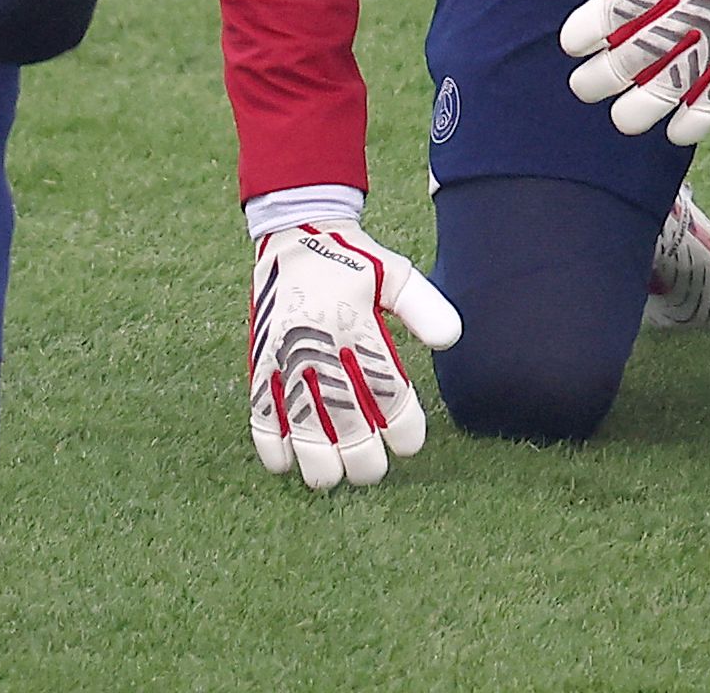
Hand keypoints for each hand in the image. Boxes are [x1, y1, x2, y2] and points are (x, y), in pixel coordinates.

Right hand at [246, 220, 458, 490]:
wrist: (294, 230)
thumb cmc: (353, 258)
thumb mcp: (395, 272)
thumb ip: (423, 306)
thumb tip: (451, 340)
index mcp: (356, 326)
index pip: (386, 392)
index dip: (403, 427)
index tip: (408, 443)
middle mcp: (319, 344)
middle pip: (345, 420)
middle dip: (361, 457)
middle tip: (372, 471)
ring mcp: (284, 355)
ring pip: (301, 424)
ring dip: (316, 459)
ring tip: (331, 478)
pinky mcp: (258, 359)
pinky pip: (259, 410)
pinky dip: (269, 442)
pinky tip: (285, 463)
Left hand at [559, 0, 709, 144]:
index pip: (622, 8)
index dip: (589, 29)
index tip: (572, 43)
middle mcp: (700, 4)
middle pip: (642, 52)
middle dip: (605, 77)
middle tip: (583, 86)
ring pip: (679, 83)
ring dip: (644, 107)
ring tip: (620, 117)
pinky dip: (699, 120)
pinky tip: (675, 133)